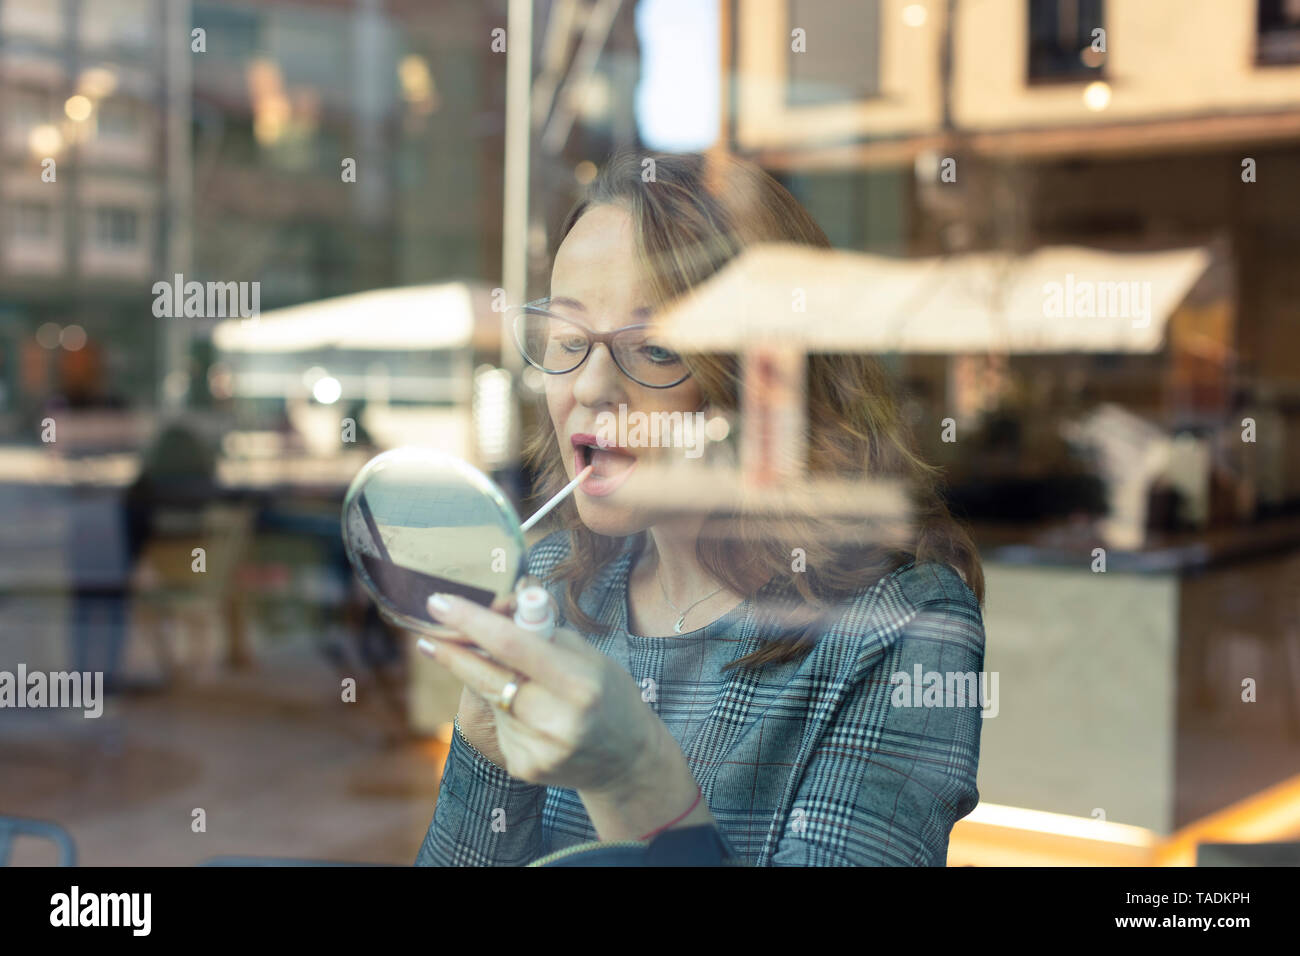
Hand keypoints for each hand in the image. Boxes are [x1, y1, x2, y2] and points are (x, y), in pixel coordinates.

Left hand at [418, 584, 669, 797]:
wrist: (625, 760)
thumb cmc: (607, 693)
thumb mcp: (588, 654)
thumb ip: (543, 631)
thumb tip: (499, 604)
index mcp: (579, 683)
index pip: (511, 644)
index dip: (470, 621)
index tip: (439, 602)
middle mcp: (556, 719)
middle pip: (486, 676)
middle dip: (452, 652)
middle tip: (428, 634)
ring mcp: (538, 748)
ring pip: (493, 698)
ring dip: (494, 683)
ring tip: (530, 689)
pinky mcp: (524, 767)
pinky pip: (500, 724)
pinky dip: (507, 712)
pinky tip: (534, 719)